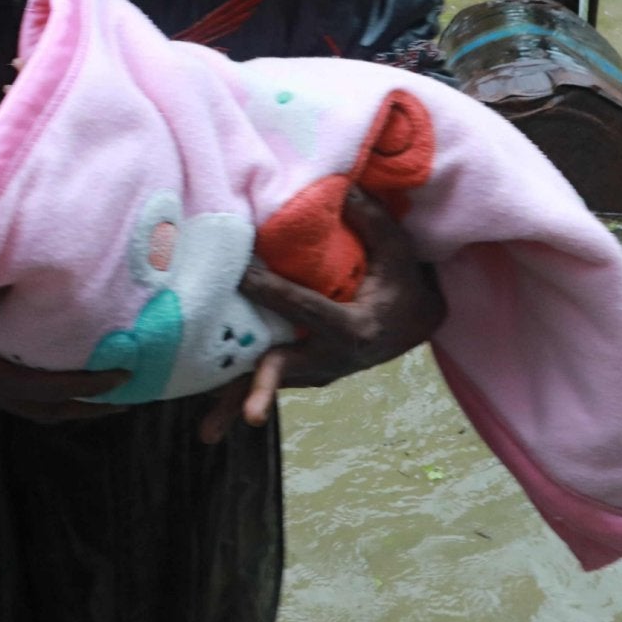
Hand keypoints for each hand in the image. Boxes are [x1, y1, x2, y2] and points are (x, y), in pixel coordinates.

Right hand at [0, 287, 123, 422]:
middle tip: (129, 397)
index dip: (90, 385)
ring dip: (71, 403)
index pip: (50, 388)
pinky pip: (20, 395)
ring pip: (36, 407)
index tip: (125, 375)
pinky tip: (51, 372)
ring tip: (100, 392)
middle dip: (90, 406)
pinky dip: (46, 390)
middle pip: (52, 410)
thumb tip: (12, 283)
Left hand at [201, 185, 445, 441]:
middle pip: (287, 368)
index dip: (271, 290)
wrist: (414, 324)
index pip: (305, 308)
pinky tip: (208, 421)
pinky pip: (264, 379)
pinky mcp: (300, 371)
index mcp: (355, 330)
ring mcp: (314, 370)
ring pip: (269, 383)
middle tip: (249, 416)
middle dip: (263, 389)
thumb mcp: (400, 252)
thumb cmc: (404, 282)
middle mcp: (332, 359)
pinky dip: (237, 395)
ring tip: (208, 434)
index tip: (239, 273)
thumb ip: (374, 221)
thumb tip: (342, 186)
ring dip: (236, 404)